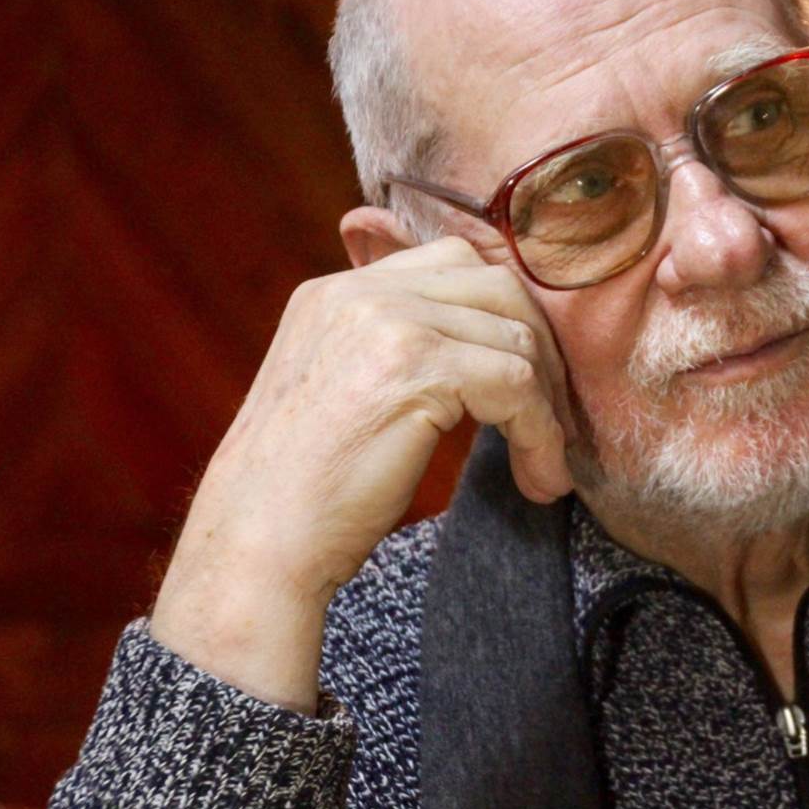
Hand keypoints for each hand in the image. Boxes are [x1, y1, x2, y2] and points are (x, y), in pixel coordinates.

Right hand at [150, 236, 572, 710]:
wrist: (256, 545)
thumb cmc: (303, 492)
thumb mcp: (344, 392)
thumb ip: (396, 350)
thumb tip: (486, 351)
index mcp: (336, 290)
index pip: (453, 264)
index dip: (504, 321)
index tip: (527, 384)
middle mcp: (358, 291)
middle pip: (496, 284)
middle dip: (540, 351)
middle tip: (552, 418)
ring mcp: (386, 321)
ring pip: (515, 335)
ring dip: (546, 405)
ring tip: (544, 463)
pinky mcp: (415, 365)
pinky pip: (516, 381)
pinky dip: (541, 433)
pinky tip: (538, 478)